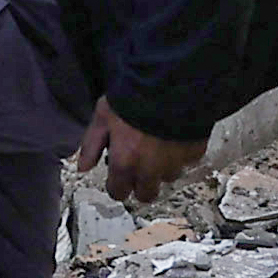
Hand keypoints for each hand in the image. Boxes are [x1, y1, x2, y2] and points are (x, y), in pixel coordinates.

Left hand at [74, 104, 209, 204]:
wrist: (168, 82)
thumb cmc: (132, 97)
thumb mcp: (103, 117)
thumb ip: (91, 145)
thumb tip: (83, 167)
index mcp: (124, 163)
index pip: (118, 192)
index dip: (117, 185)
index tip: (118, 177)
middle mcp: (150, 169)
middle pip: (146, 195)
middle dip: (141, 184)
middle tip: (140, 167)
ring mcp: (174, 163)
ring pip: (168, 177)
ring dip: (163, 169)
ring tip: (160, 147)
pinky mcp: (194, 151)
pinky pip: (188, 160)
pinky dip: (182, 153)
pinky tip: (176, 137)